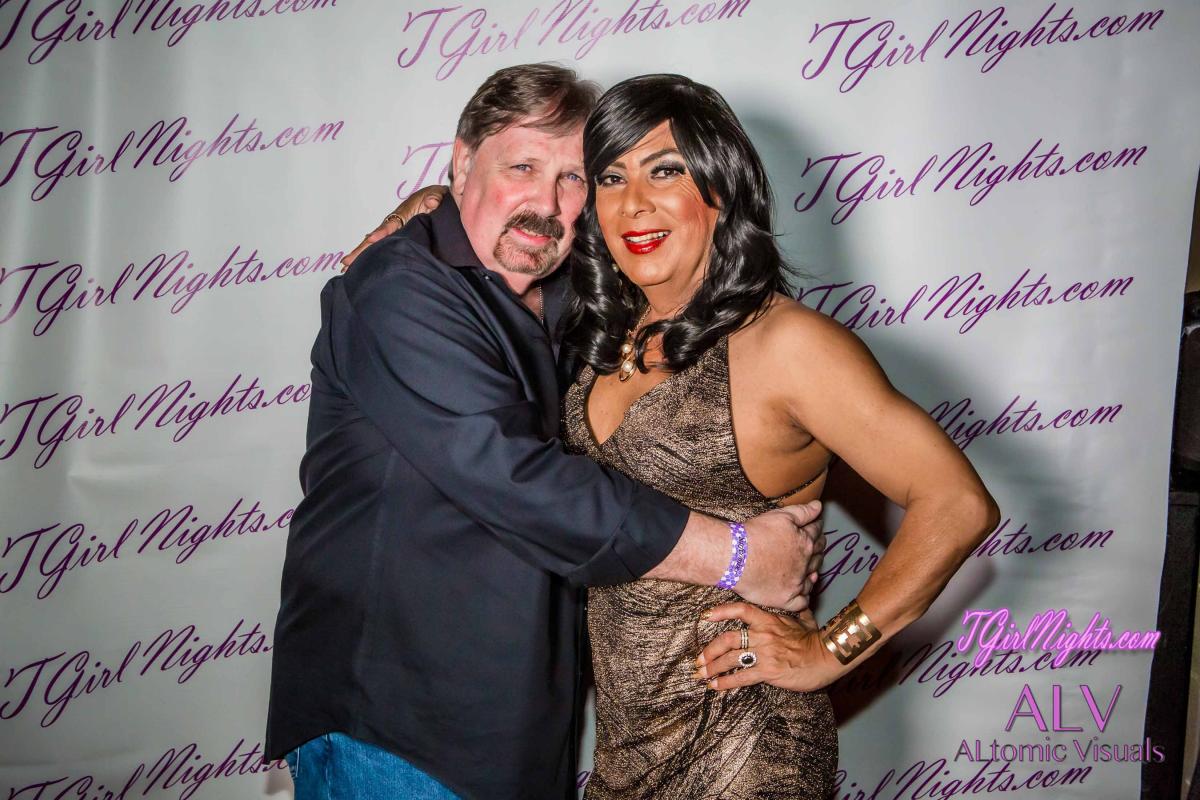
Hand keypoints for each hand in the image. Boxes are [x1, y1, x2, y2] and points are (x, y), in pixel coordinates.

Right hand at [340, 185, 448, 270]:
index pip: (389, 225)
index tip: (371, 239)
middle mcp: (394, 224)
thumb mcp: (437, 194)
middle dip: (361, 249)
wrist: (435, 200)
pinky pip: (382, 247)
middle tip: (346, 261)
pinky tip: (361, 266)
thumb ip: (434, 198)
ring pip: (374, 244)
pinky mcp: (397, 237)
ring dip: (361, 255)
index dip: (381, 233)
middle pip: (374, 238)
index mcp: (402, 214)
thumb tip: (431, 202)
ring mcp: (394, 231)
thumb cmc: (434, 197)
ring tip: (346, 267)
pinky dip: (371, 255)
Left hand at [692, 603, 843, 692]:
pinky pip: (742, 677)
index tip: (705, 616)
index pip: (740, 610)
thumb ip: (795, 608)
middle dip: (709, 650)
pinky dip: (726, 683)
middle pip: (727, 639)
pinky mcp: (768, 671)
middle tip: (698, 659)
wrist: (827, 657)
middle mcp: (762, 635)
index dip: (720, 612)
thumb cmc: (815, 639)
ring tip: (702, 675)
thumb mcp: (803, 619)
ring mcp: (764, 653)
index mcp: (768, 620)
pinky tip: (716, 687)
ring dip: (713, 668)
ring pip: (731, 659)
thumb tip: (804, 586)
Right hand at [733, 501, 825, 611]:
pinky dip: (803, 597)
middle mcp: (805, 564)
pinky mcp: (785, 599)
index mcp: (805, 542)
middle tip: (813, 548)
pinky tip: (800, 592)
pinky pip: (802, 602)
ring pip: (812, 579)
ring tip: (809, 570)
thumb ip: (803, 512)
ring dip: (812, 573)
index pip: (816, 534)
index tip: (814, 529)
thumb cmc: (755, 534)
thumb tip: (819, 506)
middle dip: (817, 550)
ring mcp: (796, 583)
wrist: (735, 557)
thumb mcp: (780, 516)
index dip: (816, 529)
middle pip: (817, 556)